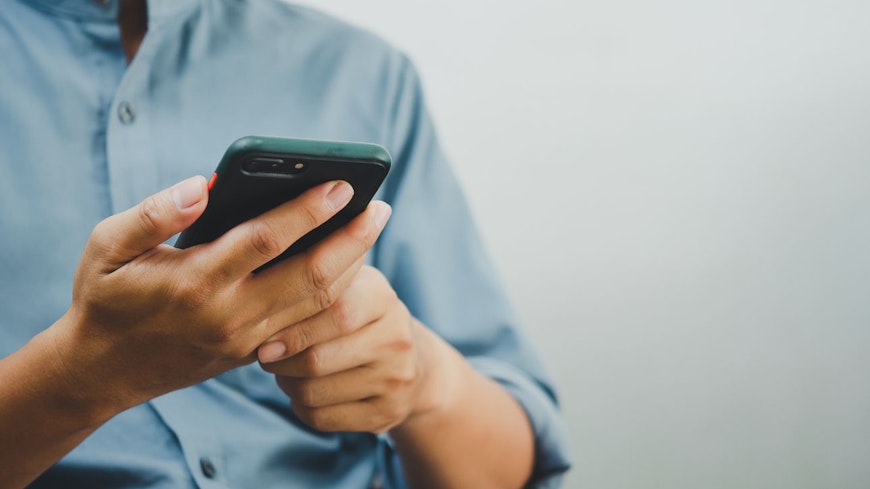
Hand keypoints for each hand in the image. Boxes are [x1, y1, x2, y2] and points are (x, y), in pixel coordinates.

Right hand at [50, 176, 389, 414]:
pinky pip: (309, 322)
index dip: (307, 210)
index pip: (266, 240)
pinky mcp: (255, 354)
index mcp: (194, 282)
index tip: (341, 183)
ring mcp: (247, 340)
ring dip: (353, 264)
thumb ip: (153, 214)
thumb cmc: (106, 298)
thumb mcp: (107, 247)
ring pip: (319, 304)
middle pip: (311, 276)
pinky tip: (349, 261)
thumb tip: (200, 186)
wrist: (102, 372)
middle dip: (352, 238)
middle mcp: (229, 315)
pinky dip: (336, 292)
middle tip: (380, 205)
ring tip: (371, 227)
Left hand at [258, 264, 444, 432]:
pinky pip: (322, 418)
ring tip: (284, 371)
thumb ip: (313, 280)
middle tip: (266, 357)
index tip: (263, 340)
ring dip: (286, 384)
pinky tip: (302, 391)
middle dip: (280, 362)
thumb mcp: (348, 285)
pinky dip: (300, 407)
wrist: (414, 360)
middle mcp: (396, 339)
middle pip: (318, 360)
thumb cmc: (360, 315)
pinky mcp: (387, 414)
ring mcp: (395, 379)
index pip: (335, 313)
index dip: (292, 330)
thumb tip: (261, 285)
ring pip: (314, 393)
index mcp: (382, 298)